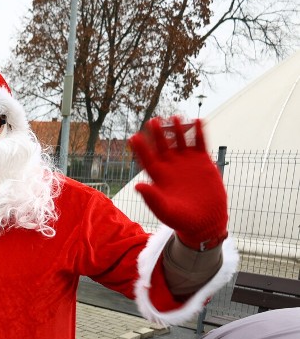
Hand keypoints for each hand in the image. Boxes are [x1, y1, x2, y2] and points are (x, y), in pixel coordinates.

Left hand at [129, 117, 228, 250]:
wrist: (205, 221)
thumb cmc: (181, 219)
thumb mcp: (165, 211)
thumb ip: (152, 198)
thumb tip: (137, 185)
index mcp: (158, 176)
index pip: (146, 159)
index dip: (140, 148)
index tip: (133, 137)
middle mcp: (170, 166)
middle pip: (162, 146)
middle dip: (157, 134)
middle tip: (152, 121)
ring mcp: (187, 162)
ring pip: (180, 141)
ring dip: (177, 129)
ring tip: (174, 117)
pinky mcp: (203, 161)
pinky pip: (200, 143)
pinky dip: (199, 132)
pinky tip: (197, 120)